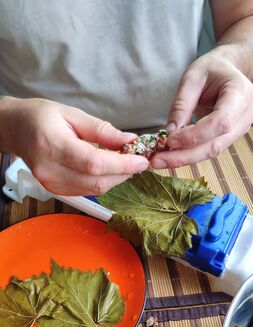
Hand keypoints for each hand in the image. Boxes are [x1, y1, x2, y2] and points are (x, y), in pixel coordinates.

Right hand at [0, 97, 148, 194]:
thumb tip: (128, 141)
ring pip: (94, 190)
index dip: (121, 165)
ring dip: (115, 179)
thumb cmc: (41, 117)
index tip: (141, 160)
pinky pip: (86, 191)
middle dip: (123, 173)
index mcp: (53, 145)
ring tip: (125, 164)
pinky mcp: (55, 190)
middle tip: (137, 160)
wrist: (17, 129)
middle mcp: (50, 169)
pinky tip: (109, 170)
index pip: (94, 163)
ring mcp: (51, 183)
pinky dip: (102, 182)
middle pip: (96, 181)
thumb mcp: (73, 114)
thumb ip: (102, 130)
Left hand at [151, 52, 252, 168]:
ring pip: (212, 151)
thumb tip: (170, 132)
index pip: (220, 122)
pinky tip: (171, 156)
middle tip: (158, 161)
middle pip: (215, 144)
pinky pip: (209, 149)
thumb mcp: (192, 78)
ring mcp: (240, 129)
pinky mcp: (229, 137)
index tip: (170, 139)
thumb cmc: (212, 70)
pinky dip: (189, 154)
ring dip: (185, 159)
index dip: (194, 135)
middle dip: (185, 156)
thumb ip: (182, 104)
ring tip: (160, 161)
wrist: (228, 71)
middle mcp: (245, 115)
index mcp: (240, 93)